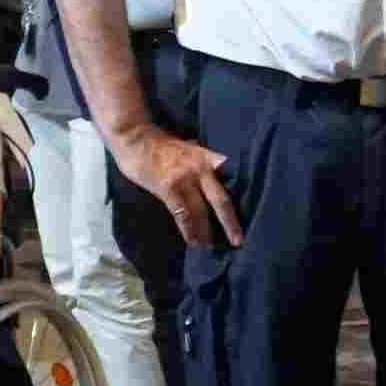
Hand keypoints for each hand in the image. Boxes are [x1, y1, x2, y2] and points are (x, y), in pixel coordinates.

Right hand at [115, 120, 241, 249]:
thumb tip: (216, 170)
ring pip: (201, 212)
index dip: (241, 194)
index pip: (230, 177)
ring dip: (206, 233)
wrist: (135, 137)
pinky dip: (189, 231)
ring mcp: (184, 179)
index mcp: (206, 157)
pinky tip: (192, 241)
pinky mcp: (168, 189)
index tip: (250, 210)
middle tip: (238, 241)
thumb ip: (202, 159)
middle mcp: (200, 168)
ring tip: (209, 247)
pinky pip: (182, 215)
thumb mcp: (189, 146)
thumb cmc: (160, 143)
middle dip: (230, 223)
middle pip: (221, 200)